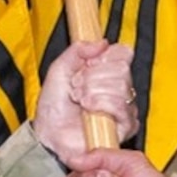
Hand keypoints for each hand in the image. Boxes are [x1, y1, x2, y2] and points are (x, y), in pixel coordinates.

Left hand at [34, 41, 138, 160]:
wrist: (49, 133)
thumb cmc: (54, 106)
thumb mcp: (59, 68)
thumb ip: (78, 50)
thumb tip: (101, 43)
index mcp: (107, 72)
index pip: (123, 53)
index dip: (104, 57)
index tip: (87, 65)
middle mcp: (120, 88)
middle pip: (122, 68)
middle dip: (93, 77)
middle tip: (78, 87)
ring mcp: (125, 107)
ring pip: (121, 87)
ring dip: (93, 92)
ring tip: (80, 100)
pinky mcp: (126, 125)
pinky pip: (121, 106)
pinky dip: (100, 104)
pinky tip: (88, 109)